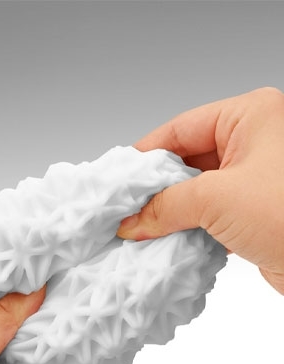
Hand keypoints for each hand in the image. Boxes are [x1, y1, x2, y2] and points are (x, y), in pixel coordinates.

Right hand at [117, 86, 283, 294]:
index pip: (180, 129)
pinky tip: (162, 240)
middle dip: (154, 188)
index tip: (116, 178)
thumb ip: (166, 206)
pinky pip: (207, 215)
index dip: (144, 155)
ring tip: (136, 227)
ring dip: (168, 212)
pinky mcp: (251, 212)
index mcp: (249, 117)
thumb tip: (130, 222)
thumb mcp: (217, 200)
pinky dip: (185, 228)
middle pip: (185, 161)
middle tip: (121, 208)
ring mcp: (252, 179)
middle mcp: (251, 143)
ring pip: (195, 191)